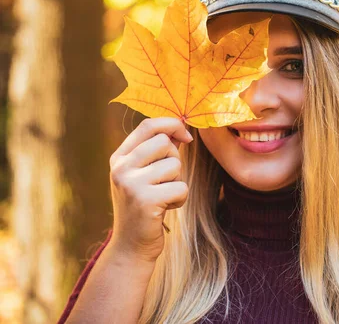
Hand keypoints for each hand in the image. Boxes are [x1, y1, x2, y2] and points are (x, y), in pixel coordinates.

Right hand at [108, 117, 192, 262]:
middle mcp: (121, 167)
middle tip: (165, 181)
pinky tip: (165, 208)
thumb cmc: (144, 206)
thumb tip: (182, 128)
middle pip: (165, 143)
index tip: (186, 136)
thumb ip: (158, 151)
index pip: (148, 125)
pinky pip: (181, 187)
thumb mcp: (144, 174)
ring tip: (163, 197)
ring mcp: (131, 184)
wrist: (131, 245)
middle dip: (175, 160)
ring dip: (177, 182)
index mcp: (119, 157)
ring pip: (175, 165)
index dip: (172, 125)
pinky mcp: (145, 200)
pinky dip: (180, 199)